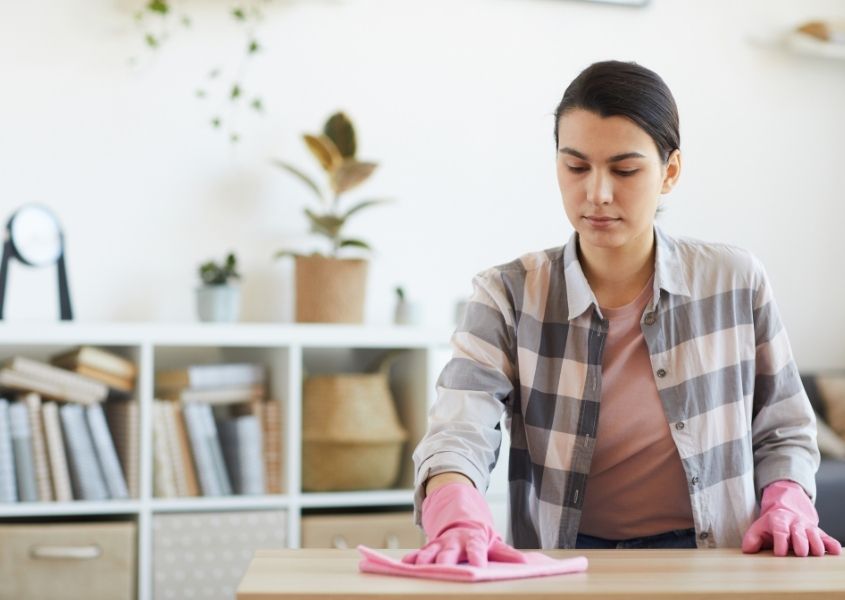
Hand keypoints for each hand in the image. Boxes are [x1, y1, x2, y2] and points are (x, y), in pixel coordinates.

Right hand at [402, 482, 525, 566]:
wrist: (460, 520)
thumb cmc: (480, 537)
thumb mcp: (494, 542)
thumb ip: (507, 554)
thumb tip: (525, 563)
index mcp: (474, 539)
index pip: (477, 549)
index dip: (477, 557)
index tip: (478, 567)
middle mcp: (455, 541)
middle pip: (450, 551)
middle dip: (446, 560)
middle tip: (443, 568)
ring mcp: (440, 543)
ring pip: (431, 551)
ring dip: (425, 559)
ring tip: (420, 567)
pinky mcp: (429, 547)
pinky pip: (419, 553)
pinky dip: (412, 559)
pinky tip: (405, 565)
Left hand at [742, 480, 841, 556]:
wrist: (786, 511)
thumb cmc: (771, 525)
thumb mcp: (758, 528)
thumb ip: (751, 539)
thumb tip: (748, 550)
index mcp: (779, 520)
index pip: (780, 530)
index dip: (780, 542)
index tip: (779, 554)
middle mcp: (795, 523)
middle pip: (800, 534)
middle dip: (801, 545)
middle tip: (800, 554)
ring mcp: (808, 527)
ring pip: (815, 536)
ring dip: (816, 546)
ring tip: (814, 555)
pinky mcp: (820, 533)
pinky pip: (829, 539)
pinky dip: (832, 545)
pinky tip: (833, 552)